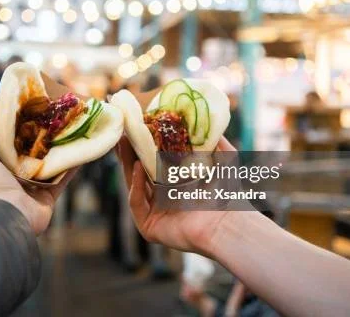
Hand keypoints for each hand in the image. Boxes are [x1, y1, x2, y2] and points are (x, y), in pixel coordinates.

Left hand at [0, 127, 73, 234]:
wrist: (9, 213)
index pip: (10, 146)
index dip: (20, 132)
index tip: (32, 117)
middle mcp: (15, 178)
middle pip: (31, 155)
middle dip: (42, 141)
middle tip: (54, 124)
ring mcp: (32, 189)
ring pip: (49, 166)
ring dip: (59, 152)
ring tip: (70, 134)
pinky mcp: (48, 197)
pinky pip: (62, 179)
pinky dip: (71, 166)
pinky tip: (80, 152)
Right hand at [116, 136, 236, 255]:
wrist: (225, 223)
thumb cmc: (227, 196)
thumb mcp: (225, 162)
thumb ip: (218, 143)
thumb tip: (211, 123)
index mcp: (178, 186)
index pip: (155, 165)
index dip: (145, 148)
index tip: (138, 129)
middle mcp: (164, 200)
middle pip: (140, 174)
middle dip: (130, 154)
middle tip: (122, 134)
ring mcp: (155, 214)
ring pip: (134, 186)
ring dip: (128, 165)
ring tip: (125, 145)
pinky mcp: (149, 226)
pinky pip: (136, 203)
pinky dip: (136, 185)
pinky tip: (137, 167)